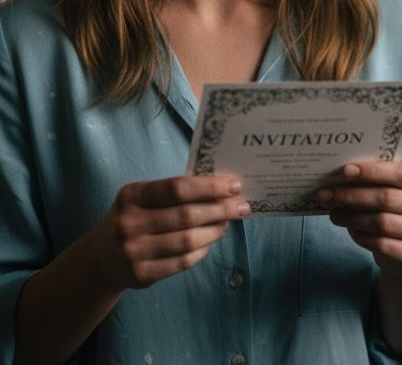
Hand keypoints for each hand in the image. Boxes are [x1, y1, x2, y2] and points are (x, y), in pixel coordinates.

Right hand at [92, 175, 249, 290]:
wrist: (101, 258)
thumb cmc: (134, 217)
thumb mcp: (143, 197)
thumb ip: (175, 192)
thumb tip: (221, 187)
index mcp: (131, 195)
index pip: (177, 188)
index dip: (209, 186)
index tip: (234, 185)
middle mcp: (129, 223)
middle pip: (186, 215)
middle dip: (220, 209)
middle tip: (241, 206)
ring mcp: (133, 251)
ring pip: (188, 240)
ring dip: (215, 230)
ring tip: (227, 222)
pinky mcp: (141, 275)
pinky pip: (183, 262)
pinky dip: (203, 250)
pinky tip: (211, 241)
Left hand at [318, 161, 401, 277]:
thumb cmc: (397, 210)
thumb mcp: (394, 190)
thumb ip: (377, 180)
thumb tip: (342, 175)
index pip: (399, 173)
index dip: (371, 171)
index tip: (344, 171)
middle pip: (386, 198)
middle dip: (352, 195)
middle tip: (326, 194)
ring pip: (380, 222)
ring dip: (351, 216)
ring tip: (333, 212)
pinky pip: (380, 244)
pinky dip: (359, 235)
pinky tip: (349, 228)